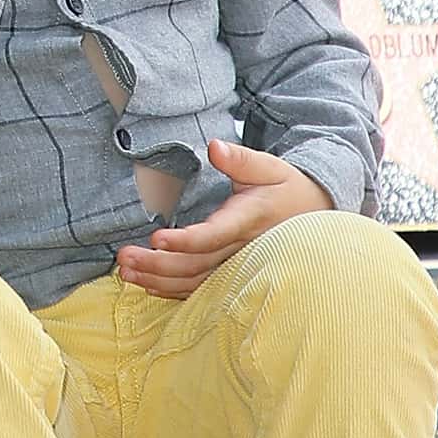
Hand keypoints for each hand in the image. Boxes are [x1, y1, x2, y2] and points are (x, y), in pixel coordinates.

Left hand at [113, 140, 335, 299]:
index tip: (155, 238)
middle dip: (158, 264)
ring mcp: (238, 267)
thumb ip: (240, 159)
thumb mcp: (269, 167)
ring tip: (125, 273)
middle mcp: (241, 250)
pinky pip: (202, 288)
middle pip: (196, 264)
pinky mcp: (234, 274)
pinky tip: (147, 286)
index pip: (213, 236)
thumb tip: (215, 147)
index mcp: (247, 221)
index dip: (185, 241)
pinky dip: (173, 290)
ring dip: (159, 280)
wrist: (315, 215)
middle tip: (123, 259)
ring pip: (196, 281)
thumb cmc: (286, 188)